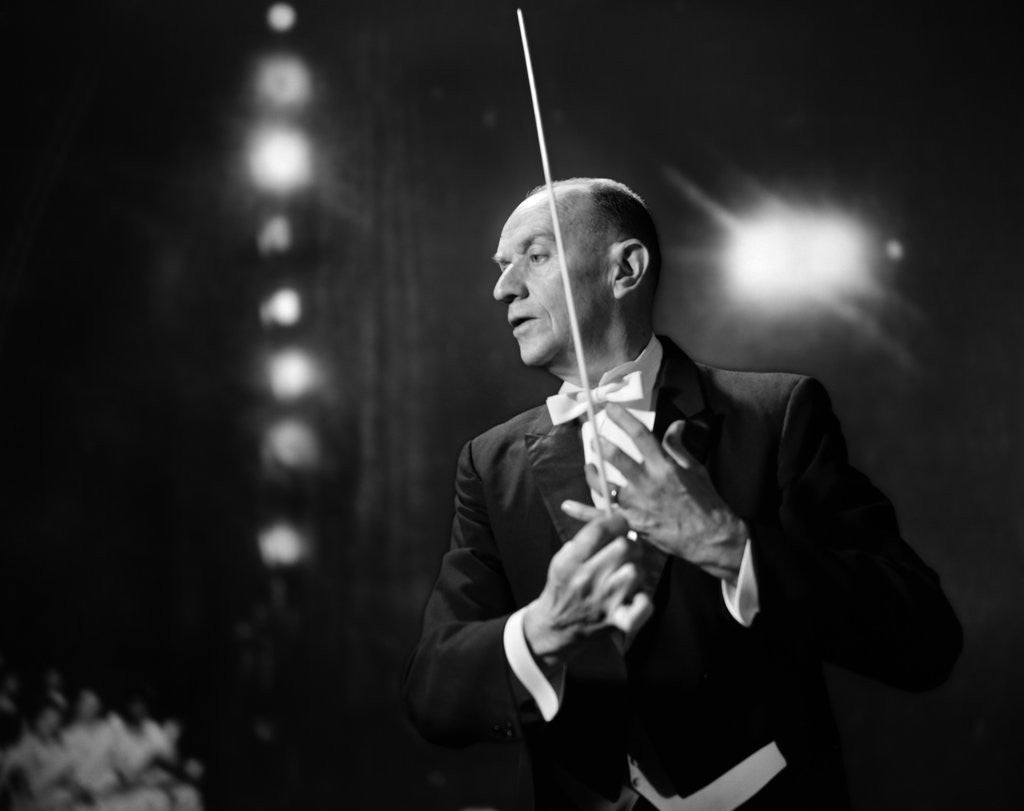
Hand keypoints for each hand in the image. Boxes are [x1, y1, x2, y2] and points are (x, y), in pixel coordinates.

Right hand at [523, 512, 652, 667]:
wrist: (556, 627)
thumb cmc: (563, 587)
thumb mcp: (562, 559)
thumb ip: (584, 540)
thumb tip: (612, 520)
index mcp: (570, 561)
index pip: (599, 529)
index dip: (615, 522)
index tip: (619, 524)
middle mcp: (586, 579)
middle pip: (624, 546)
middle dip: (629, 544)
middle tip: (626, 550)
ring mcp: (604, 601)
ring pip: (636, 571)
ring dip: (635, 570)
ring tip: (626, 574)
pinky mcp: (617, 620)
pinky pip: (643, 606)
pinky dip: (644, 600)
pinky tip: (635, 597)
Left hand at [562, 403, 746, 583]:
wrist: (712, 538)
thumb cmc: (706, 503)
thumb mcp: (695, 469)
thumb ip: (678, 446)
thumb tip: (676, 425)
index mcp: (665, 466)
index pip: (640, 435)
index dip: (623, 418)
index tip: (610, 407)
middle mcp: (649, 483)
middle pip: (617, 458)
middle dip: (601, 444)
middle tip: (593, 437)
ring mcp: (639, 505)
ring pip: (606, 486)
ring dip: (593, 474)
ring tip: (589, 466)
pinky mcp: (633, 524)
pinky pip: (603, 516)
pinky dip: (583, 511)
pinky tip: (568, 505)